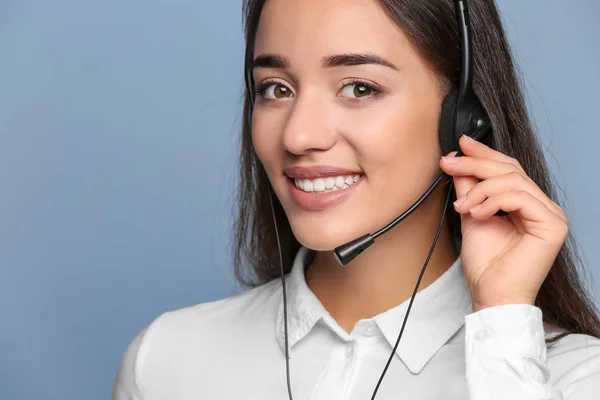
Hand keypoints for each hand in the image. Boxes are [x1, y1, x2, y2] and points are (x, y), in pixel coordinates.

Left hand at [439, 134, 567, 312]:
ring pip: (513, 181)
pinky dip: (493, 201)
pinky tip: (476, 213)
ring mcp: (551, 214)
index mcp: (526, 203)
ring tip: (461, 205)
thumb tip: (458, 161)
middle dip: (475, 163)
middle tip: (449, 163)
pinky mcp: (552, 225)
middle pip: (510, 169)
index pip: (507, 169)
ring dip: (480, 188)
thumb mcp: (471, 215)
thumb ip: (469, 189)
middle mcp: (541, 206)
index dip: (483, 154)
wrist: (491, 294)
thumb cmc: (485, 263)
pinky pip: (521, 197)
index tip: (459, 145)